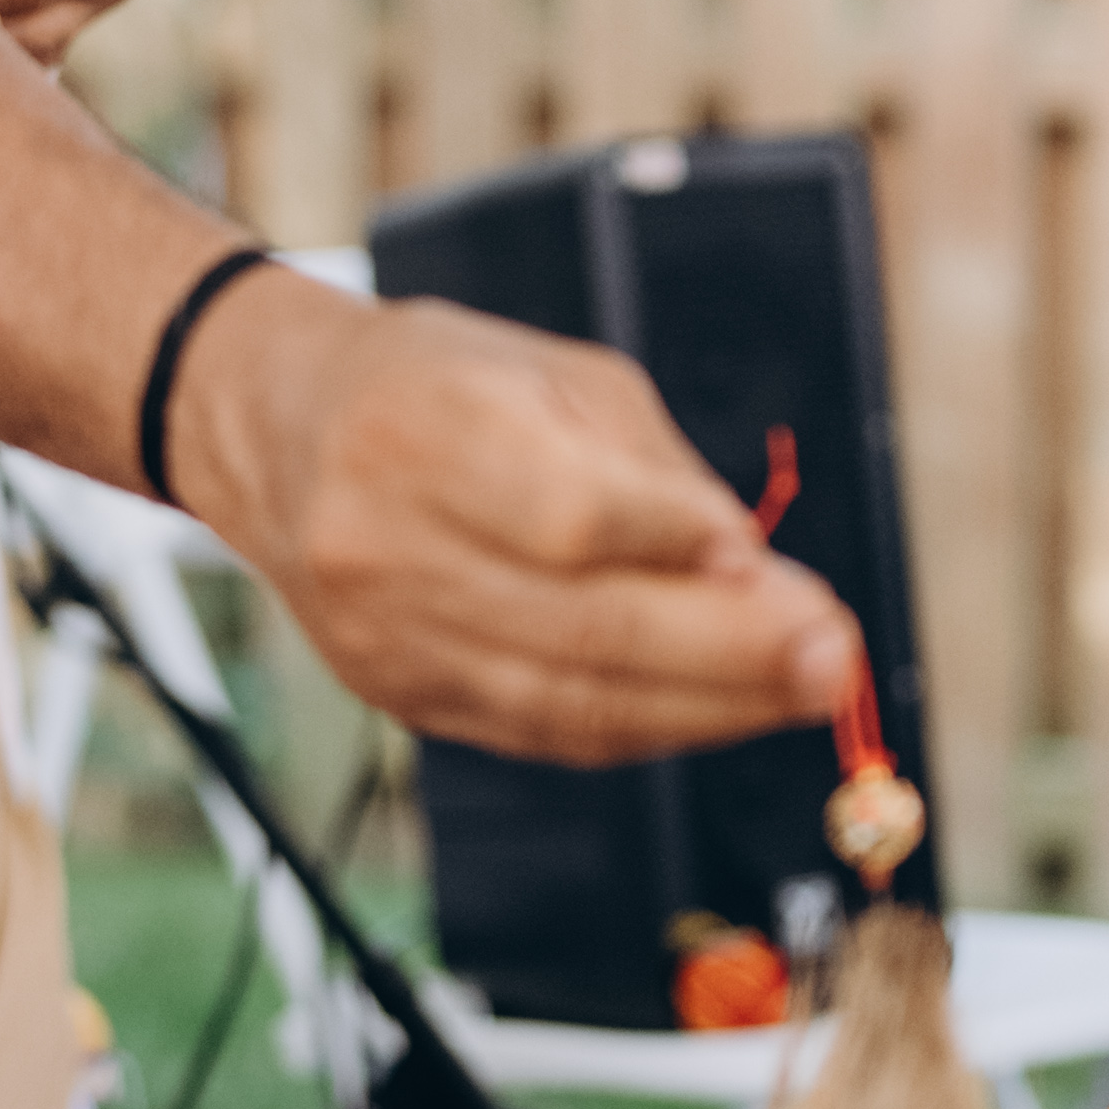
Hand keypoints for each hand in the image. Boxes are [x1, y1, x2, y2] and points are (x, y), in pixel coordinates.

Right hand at [167, 279, 864, 766]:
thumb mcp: (551, 376)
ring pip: (570, 702)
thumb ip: (653, 473)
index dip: (673, 545)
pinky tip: (717, 706)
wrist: (278, 435)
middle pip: (583, 627)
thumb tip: (750, 576)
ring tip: (801, 687)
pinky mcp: (400, 693)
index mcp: (422, 429)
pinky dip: (644, 725)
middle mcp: (386, 542)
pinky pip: (544, 731)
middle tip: (830, 655)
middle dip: (729, 651)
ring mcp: (386, 635)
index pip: (566, 515)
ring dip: (708, 706)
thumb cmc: (434, 387)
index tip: (763, 559)